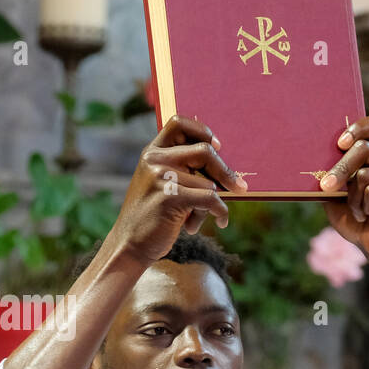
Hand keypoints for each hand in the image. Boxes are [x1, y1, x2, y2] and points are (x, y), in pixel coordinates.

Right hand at [109, 114, 246, 266]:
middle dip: (225, 171)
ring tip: (197, 219)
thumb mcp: (160, 185)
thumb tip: (223, 168)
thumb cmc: (151, 217)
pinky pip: (210, 199)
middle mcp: (154, 159)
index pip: (178, 122)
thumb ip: (180, 169)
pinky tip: (221, 221)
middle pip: (204, 150)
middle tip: (239, 186)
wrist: (129, 245)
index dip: (202, 131)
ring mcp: (160, 176)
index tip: (217, 146)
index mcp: (151, 152)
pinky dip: (221, 212)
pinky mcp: (169, 196)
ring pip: (208, 183)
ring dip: (211, 204)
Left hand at [319, 115, 368, 262]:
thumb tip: (312, 167)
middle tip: (326, 187)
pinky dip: (366, 207)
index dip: (358, 128)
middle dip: (340, 169)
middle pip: (364, 148)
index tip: (340, 143)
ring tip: (363, 211)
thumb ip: (330, 178)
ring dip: (355, 199)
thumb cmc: (356, 219)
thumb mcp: (336, 197)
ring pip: (364, 175)